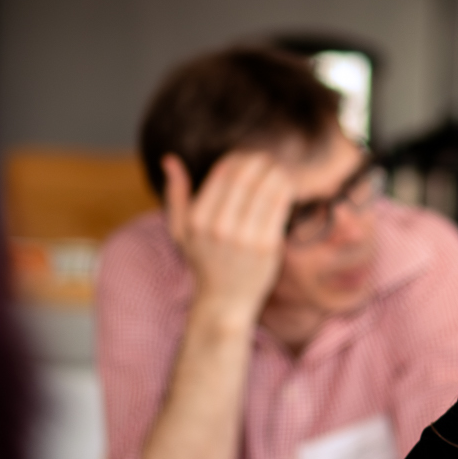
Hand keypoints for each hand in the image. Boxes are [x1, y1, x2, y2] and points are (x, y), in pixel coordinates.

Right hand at [164, 150, 292, 324]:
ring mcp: (244, 237)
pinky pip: (279, 207)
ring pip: (265, 189)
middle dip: (259, 162)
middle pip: (245, 178)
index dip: (239, 158)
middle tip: (268, 159)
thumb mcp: (181, 230)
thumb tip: (170, 160)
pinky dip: (285, 191)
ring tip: (279, 169)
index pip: (223, 173)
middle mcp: (219, 227)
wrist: (225, 301)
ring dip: (276, 173)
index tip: (248, 157)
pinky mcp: (266, 246)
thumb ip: (175, 194)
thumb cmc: (203, 261)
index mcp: (198, 219)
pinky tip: (287, 186)